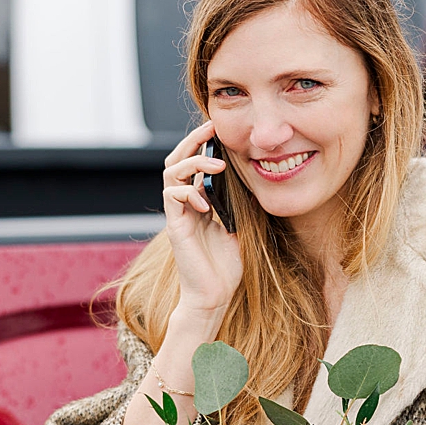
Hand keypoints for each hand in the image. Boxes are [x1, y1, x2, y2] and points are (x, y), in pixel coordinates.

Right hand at [161, 121, 241, 317]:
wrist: (214, 296)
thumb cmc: (227, 266)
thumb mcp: (241, 227)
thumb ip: (241, 205)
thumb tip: (255, 182)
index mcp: (199, 201)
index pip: (194, 164)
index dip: (202, 145)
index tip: (218, 130)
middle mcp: (185, 204)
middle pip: (177, 160)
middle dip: (192, 141)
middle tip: (211, 129)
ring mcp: (178, 214)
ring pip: (170, 173)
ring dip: (192, 162)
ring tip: (216, 165)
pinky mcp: (174, 227)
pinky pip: (172, 198)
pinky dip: (186, 192)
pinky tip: (204, 200)